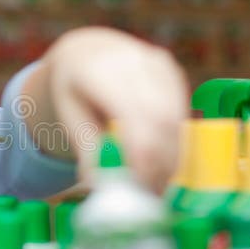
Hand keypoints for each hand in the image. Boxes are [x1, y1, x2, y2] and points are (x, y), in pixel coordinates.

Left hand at [39, 27, 188, 192]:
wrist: (88, 54)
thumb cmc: (75, 91)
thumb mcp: (69, 117)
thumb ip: (86, 149)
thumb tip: (99, 185)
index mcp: (98, 70)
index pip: (132, 113)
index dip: (144, 151)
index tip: (143, 186)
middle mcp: (131, 60)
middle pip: (160, 116)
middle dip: (162, 160)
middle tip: (155, 194)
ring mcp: (156, 63)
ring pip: (176, 116)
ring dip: (172, 155)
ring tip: (157, 184)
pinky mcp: (171, 71)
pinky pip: (180, 111)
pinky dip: (175, 140)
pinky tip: (163, 161)